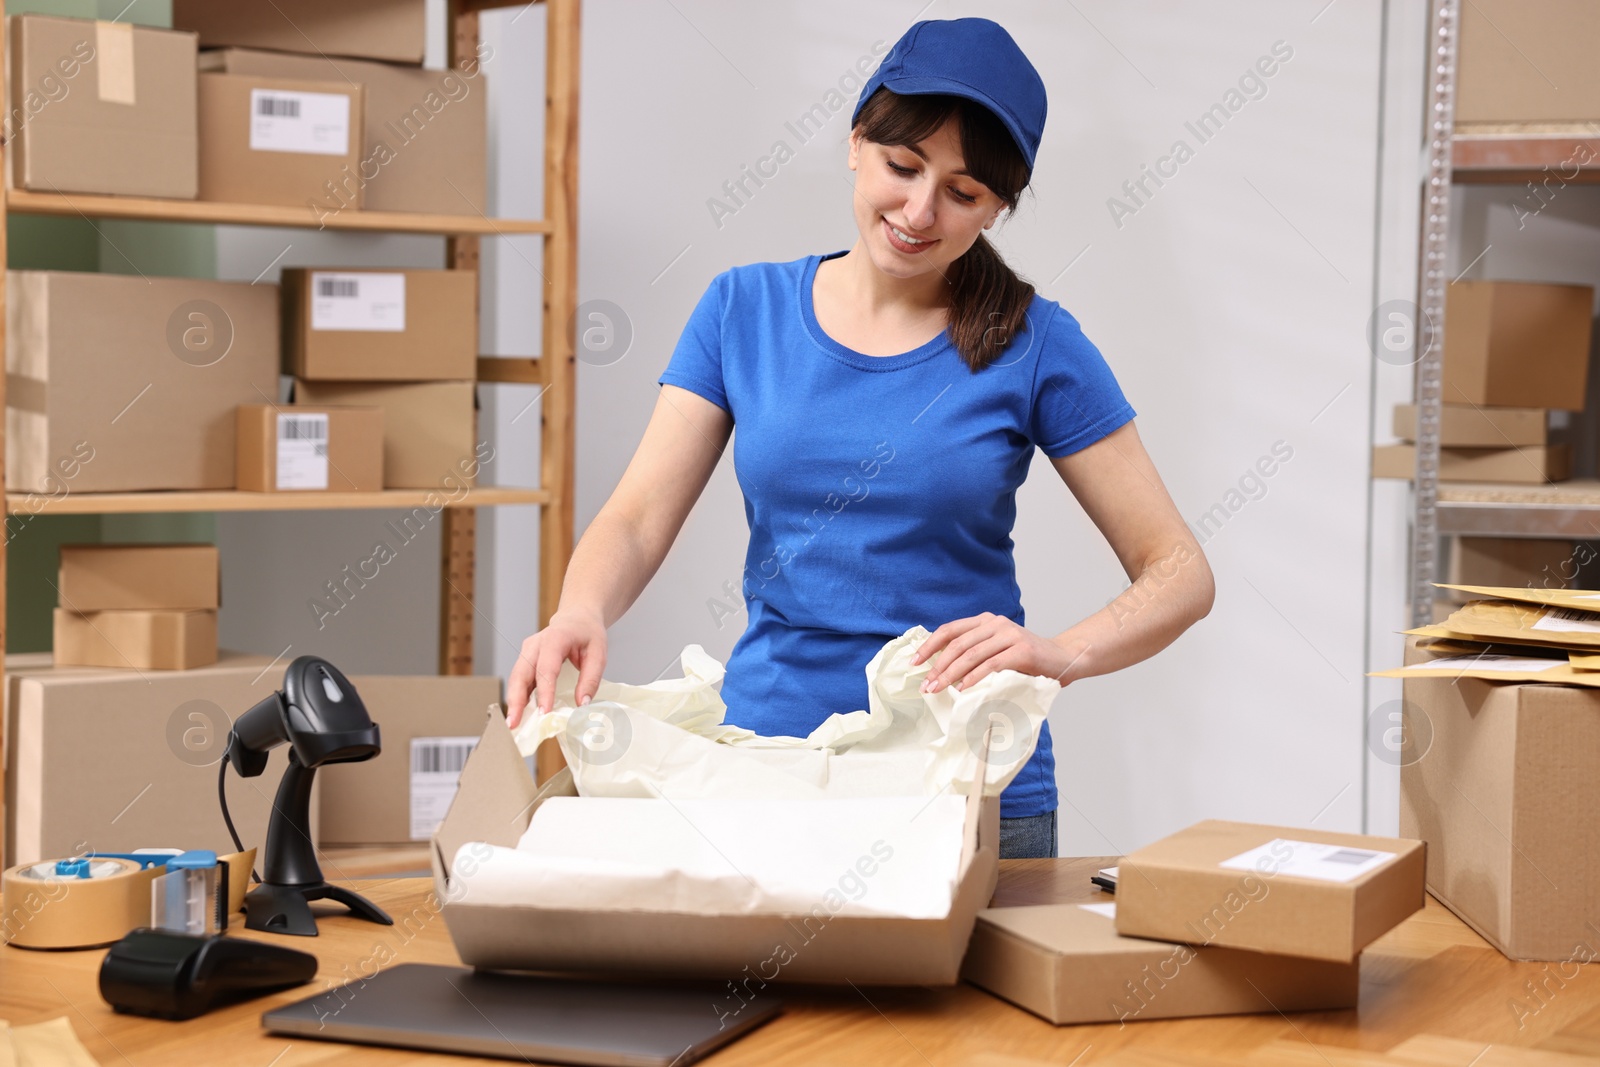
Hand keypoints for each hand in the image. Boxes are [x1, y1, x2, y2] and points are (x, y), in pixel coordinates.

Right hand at [505, 610, 607, 728]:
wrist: (577, 617)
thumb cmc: (588, 633)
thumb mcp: (599, 653)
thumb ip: (591, 678)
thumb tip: (582, 704)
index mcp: (554, 638)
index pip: (546, 668)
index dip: (544, 692)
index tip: (543, 712)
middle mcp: (535, 645)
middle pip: (521, 674)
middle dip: (516, 700)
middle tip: (514, 723)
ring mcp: (527, 652)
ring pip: (516, 679)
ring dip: (513, 702)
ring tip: (513, 724)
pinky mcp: (526, 661)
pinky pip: (519, 680)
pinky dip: (518, 698)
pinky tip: (519, 715)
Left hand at [912, 612, 1079, 693]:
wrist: (1064, 658)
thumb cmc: (1027, 660)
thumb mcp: (996, 650)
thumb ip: (975, 653)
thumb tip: (940, 671)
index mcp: (985, 621)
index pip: (949, 630)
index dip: (929, 646)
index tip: (914, 663)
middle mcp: (995, 624)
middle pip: (957, 644)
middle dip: (937, 666)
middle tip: (925, 686)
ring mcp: (1009, 635)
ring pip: (971, 654)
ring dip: (950, 674)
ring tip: (938, 690)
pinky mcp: (1022, 651)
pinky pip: (991, 664)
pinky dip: (974, 677)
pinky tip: (963, 689)